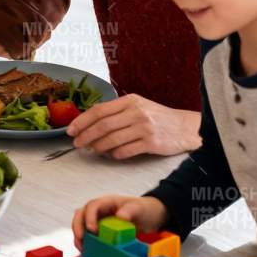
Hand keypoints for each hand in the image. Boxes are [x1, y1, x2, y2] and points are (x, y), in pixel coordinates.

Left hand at [67, 95, 200, 158]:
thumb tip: (89, 124)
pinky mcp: (152, 143)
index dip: (82, 121)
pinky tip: (111, 155)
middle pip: (102, 125)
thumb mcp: (138, 107)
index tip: (71, 130)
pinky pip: (126, 151)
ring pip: (112, 139)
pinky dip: (115, 154)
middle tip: (77, 143)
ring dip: (98, 147)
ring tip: (91, 150)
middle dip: (85, 136)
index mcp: (130, 101)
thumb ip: (116, 112)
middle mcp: (136, 112)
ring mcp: (144, 127)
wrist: (186, 128)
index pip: (99, 110)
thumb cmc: (157, 118)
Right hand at [70, 194, 167, 249]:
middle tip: (81, 239)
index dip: (89, 217)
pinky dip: (85, 242)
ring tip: (83, 248)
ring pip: (81, 224)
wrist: (150, 217)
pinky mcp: (100, 230)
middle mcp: (100, 210)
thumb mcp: (140, 208)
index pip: (92, 206)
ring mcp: (99, 220)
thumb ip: (130, 210)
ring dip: (79, 236)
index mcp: (108, 202)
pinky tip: (88, 251)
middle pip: (81, 214)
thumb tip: (120, 216)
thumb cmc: (144, 209)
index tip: (92, 230)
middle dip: (78, 226)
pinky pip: (88, 234)